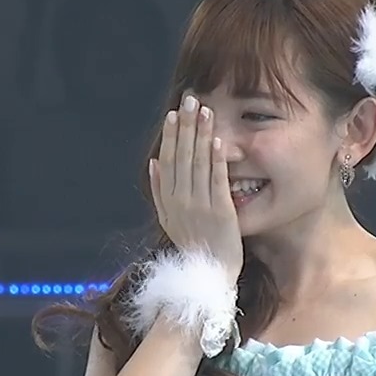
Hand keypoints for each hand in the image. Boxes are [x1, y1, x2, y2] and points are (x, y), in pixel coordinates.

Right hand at [149, 95, 242, 284]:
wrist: (209, 276)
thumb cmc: (194, 246)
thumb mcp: (169, 220)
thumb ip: (160, 191)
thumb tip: (154, 162)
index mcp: (168, 201)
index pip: (167, 161)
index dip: (170, 136)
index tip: (174, 114)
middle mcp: (180, 202)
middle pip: (181, 157)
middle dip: (186, 126)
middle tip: (190, 100)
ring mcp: (200, 206)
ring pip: (198, 164)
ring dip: (201, 135)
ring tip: (204, 111)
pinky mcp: (220, 212)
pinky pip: (216, 180)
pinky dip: (216, 159)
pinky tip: (217, 140)